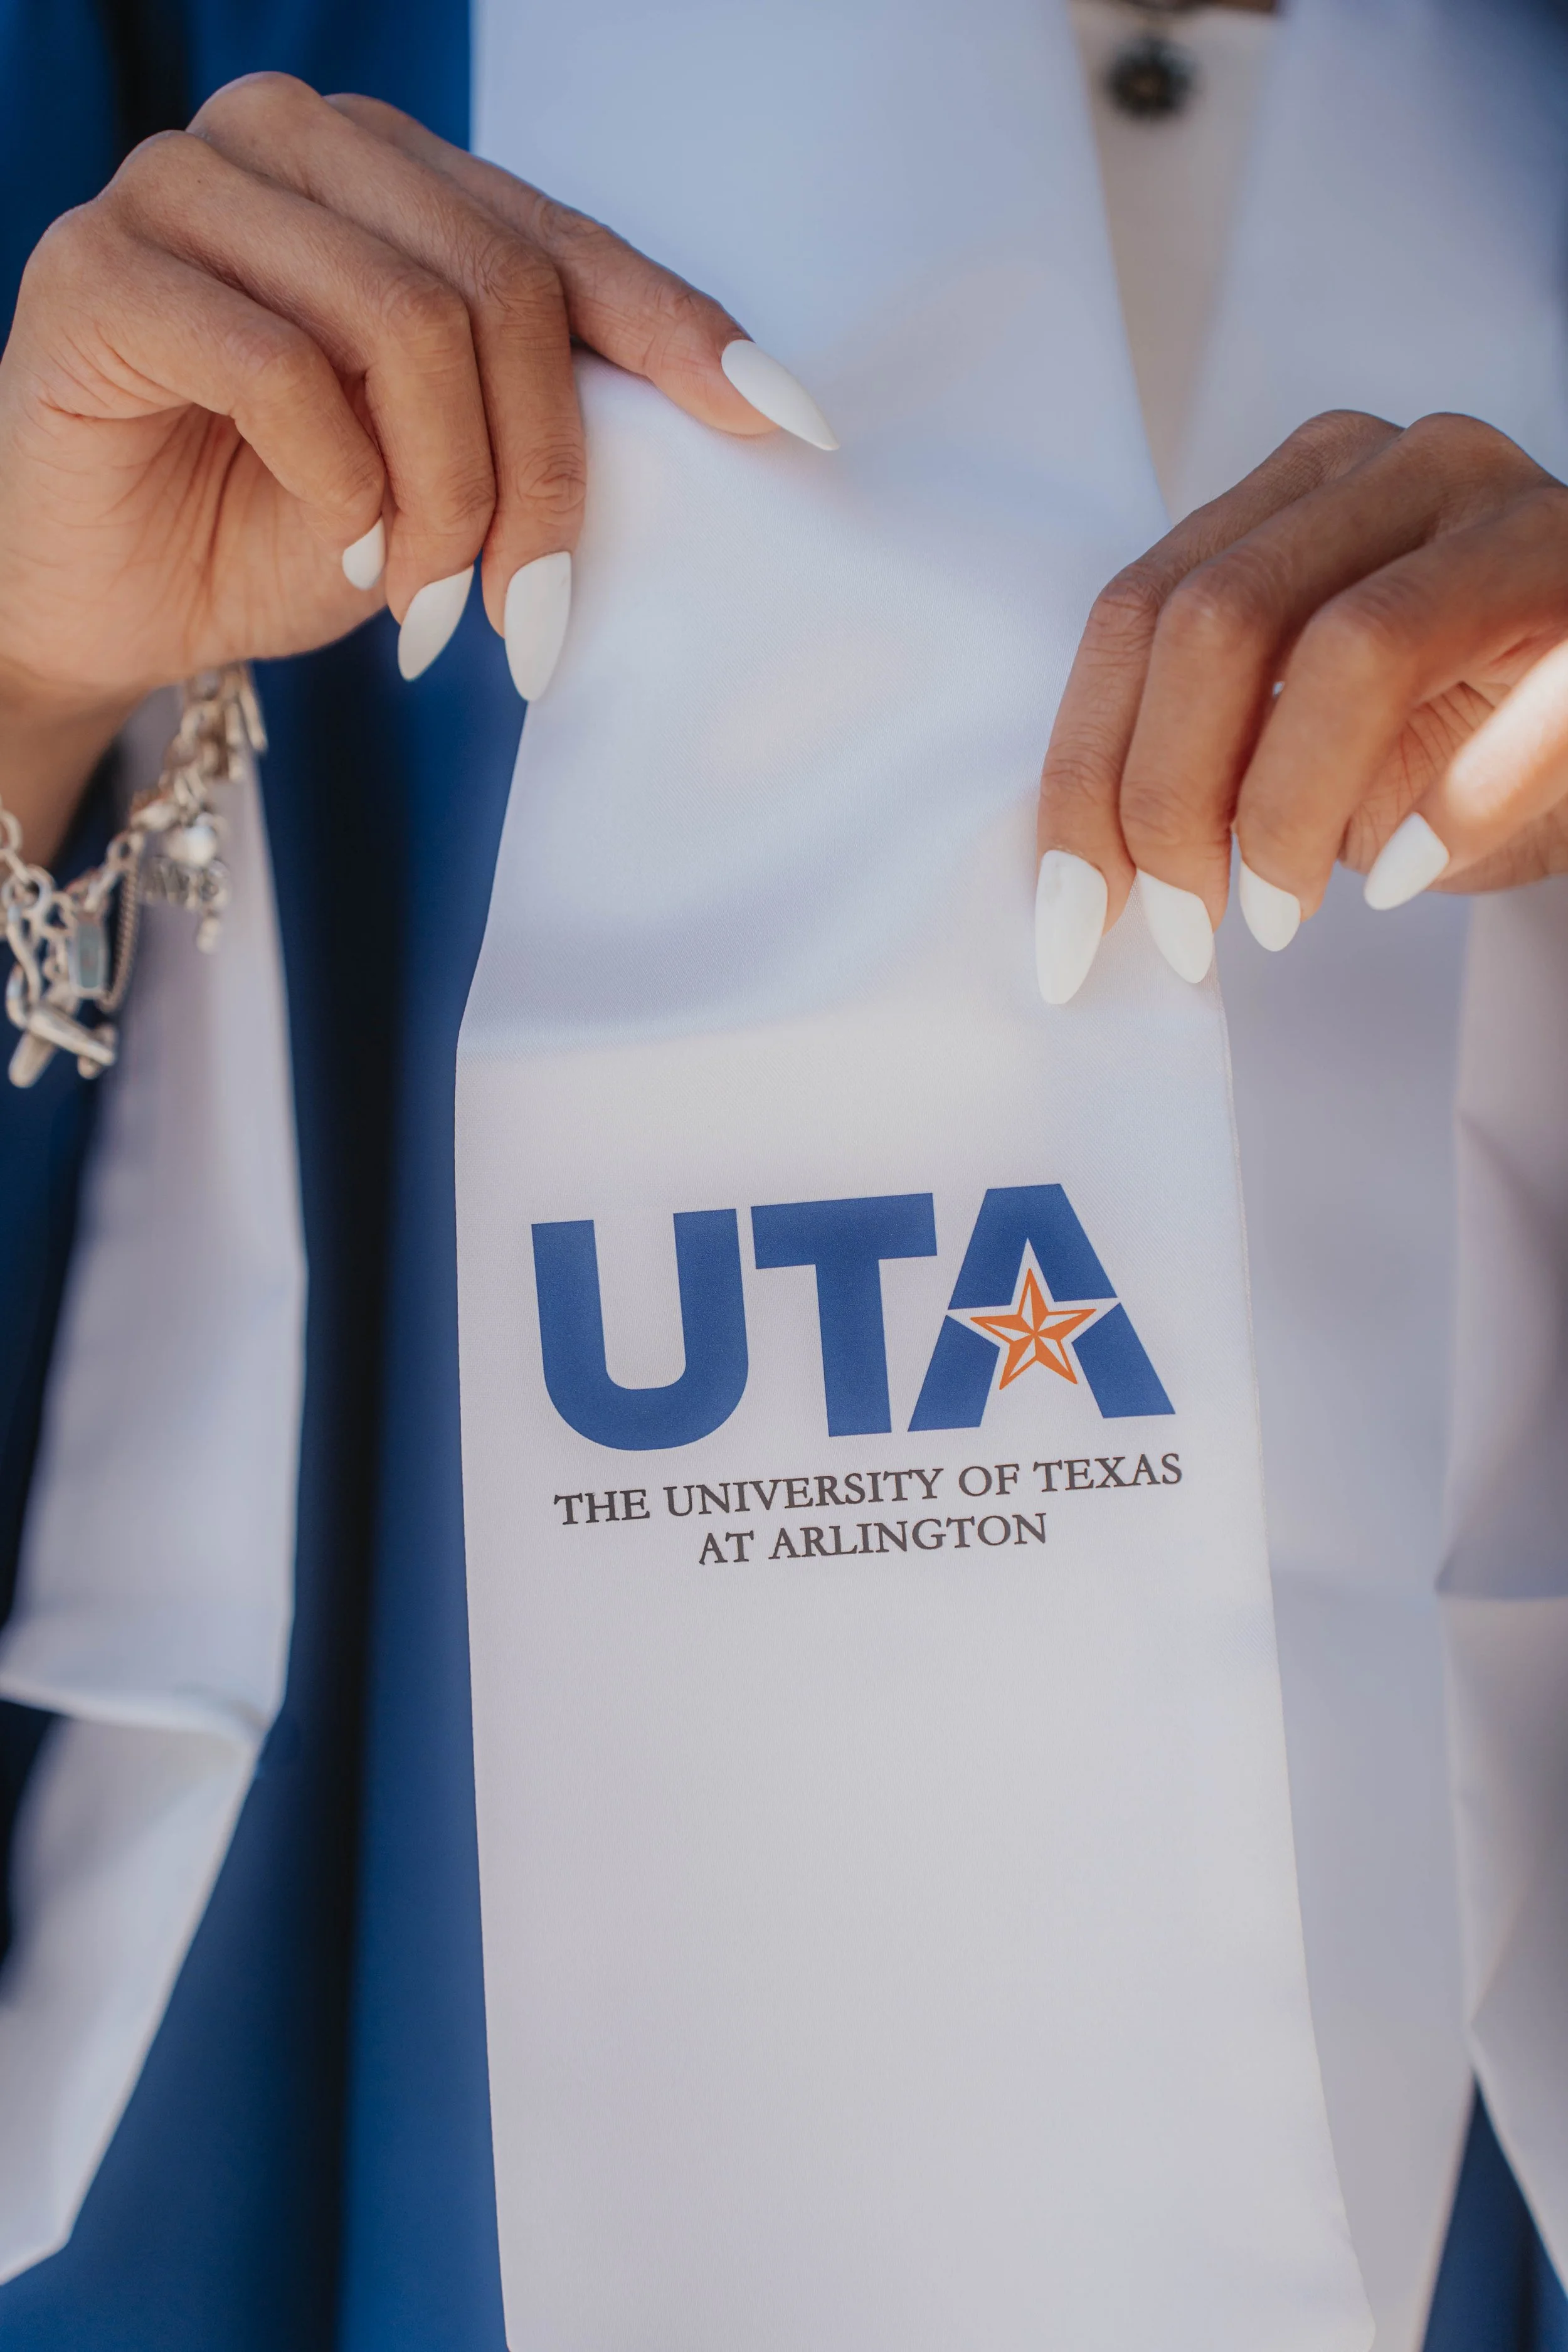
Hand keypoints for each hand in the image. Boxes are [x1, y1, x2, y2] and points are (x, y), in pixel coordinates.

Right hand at [0, 73, 835, 858]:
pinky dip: (339, 485)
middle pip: (501, 286)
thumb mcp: (444, 475)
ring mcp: (188, 185)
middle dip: (541, 475)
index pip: (568, 243)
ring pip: (404, 322)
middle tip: (527, 612)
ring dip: (443, 497)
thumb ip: (541, 413)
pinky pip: (282, 367)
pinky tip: (338, 554)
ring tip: (424, 602)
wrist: (112, 602)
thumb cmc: (281, 531)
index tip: (788, 429)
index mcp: (391, 175)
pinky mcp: (102, 266)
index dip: (684, 334)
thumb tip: (729, 421)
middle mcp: (296, 144)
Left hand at [1033, 409, 1567, 999]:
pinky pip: (1525, 708)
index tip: (1068, 920)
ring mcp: (1519, 521)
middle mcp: (1407, 469)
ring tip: (1277, 913)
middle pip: (1220, 619)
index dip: (1083, 778)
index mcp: (1303, 489)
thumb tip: (1084, 869)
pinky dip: (1450, 807)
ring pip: (1354, 645)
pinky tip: (1397, 879)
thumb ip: (1202, 749)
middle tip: (1179, 927)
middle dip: (1168, 801)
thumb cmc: (1456, 748)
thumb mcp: (1304, 736)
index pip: (1139, 613)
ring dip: (1287, 811)